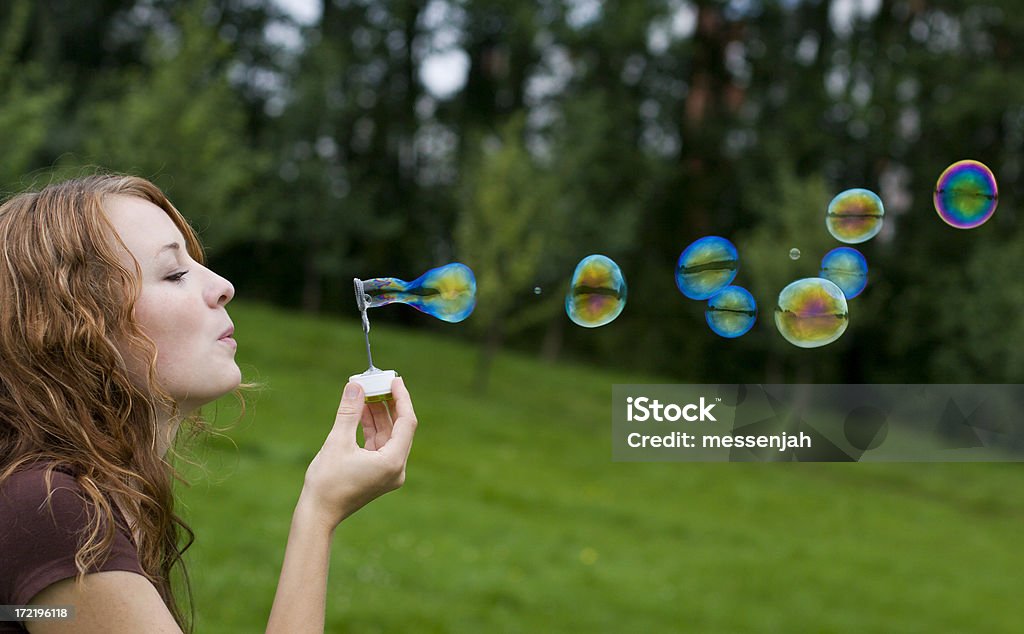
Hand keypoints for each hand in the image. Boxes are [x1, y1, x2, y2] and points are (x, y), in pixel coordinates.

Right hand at [300, 377, 417, 528]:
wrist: (318, 514)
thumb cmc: (327, 482)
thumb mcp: (337, 441)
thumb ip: (349, 411)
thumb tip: (356, 385)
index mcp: (393, 462)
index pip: (406, 422)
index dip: (402, 398)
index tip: (394, 379)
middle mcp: (396, 468)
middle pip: (399, 428)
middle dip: (389, 404)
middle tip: (379, 382)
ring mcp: (388, 472)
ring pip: (388, 436)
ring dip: (379, 414)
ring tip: (367, 392)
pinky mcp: (378, 474)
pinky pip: (380, 445)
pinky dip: (372, 428)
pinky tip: (363, 411)